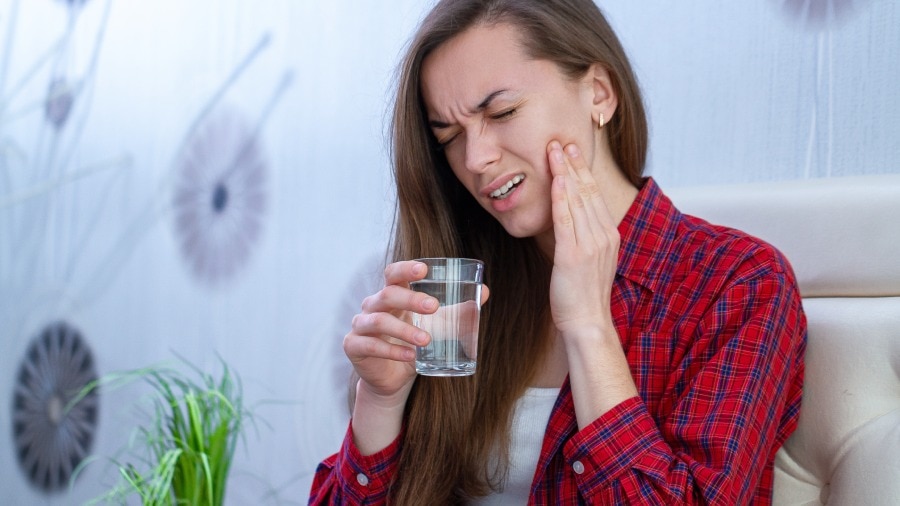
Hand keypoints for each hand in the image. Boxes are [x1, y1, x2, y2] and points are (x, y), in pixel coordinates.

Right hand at [343, 260, 490, 453]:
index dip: (406, 269)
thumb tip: (485, 292)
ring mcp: (361, 326)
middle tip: (434, 307)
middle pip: (387, 294)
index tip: (424, 270)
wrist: (394, 380)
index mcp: (392, 295)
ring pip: (378, 320)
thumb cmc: (414, 344)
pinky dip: (392, 351)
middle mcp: (373, 306)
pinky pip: (370, 345)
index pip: (393, 274)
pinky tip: (410, 357)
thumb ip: (458, 310)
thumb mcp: (437, 327)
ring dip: (404, 329)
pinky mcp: (354, 346)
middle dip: (411, 299)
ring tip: (426, 340)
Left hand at [546, 141, 619, 339]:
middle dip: (573, 164)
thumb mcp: (588, 259)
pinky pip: (567, 220)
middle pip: (587, 191)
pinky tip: (556, 180)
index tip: (572, 151)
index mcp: (609, 235)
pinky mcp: (574, 255)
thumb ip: (582, 237)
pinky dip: (561, 198)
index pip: (595, 194)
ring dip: (565, 173)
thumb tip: (568, 220)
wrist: (587, 321)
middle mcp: (604, 235)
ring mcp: (590, 244)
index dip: (582, 171)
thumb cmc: (582, 294)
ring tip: (554, 151)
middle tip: (562, 140)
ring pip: (577, 200)